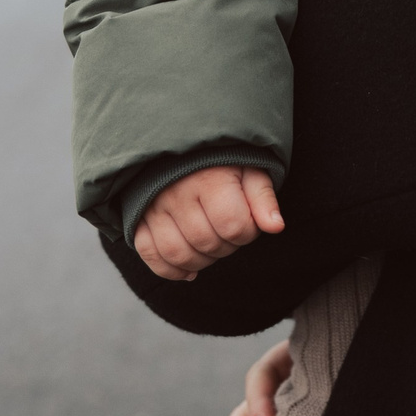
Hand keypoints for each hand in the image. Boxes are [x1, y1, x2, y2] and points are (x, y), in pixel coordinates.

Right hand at [132, 165, 284, 281]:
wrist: (179, 146)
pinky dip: (170, 269)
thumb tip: (276, 227)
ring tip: (213, 246)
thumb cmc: (221, 161)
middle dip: (227, 246)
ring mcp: (154, 208)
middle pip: (207, 242)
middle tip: (229, 231)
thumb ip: (263, 197)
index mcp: (209, 179)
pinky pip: (150, 255)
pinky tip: (189, 270)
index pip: (234, 225)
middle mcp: (178, 194)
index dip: (248, 232)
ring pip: (179, 253)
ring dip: (202, 261)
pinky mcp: (139, 219)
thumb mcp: (249, 169)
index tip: (248, 221)